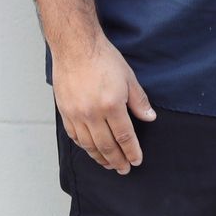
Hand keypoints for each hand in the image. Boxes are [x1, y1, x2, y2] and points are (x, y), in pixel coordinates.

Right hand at [52, 33, 154, 174]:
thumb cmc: (103, 59)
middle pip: (107, 146)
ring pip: (89, 145)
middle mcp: (93, 114)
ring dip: (100, 158)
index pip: (125, 137)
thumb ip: (139, 101)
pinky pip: (74, 136)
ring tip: (109, 164)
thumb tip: (150, 118)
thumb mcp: (128, 77)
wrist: (75, 46)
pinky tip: (90, 149)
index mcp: (112, 105)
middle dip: (117, 161)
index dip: (132, 152)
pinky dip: (84, 146)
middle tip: (124, 169)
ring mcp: (77, 114)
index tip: (136, 161)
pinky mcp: (65, 112)